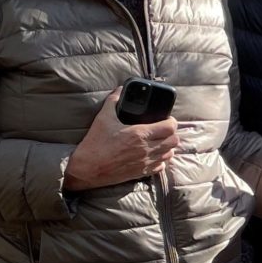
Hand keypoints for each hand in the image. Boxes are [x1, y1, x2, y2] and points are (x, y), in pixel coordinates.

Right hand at [64, 90, 178, 190]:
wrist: (87, 169)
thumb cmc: (95, 143)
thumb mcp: (103, 118)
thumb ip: (113, 101)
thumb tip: (120, 89)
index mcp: (140, 134)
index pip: (170, 127)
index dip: (171, 121)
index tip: (167, 118)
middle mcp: (146, 149)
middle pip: (174, 141)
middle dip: (172, 133)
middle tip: (164, 129)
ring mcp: (145, 162)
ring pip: (170, 154)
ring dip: (168, 147)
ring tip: (160, 141)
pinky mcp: (142, 173)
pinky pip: (161, 167)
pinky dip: (161, 160)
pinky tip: (154, 155)